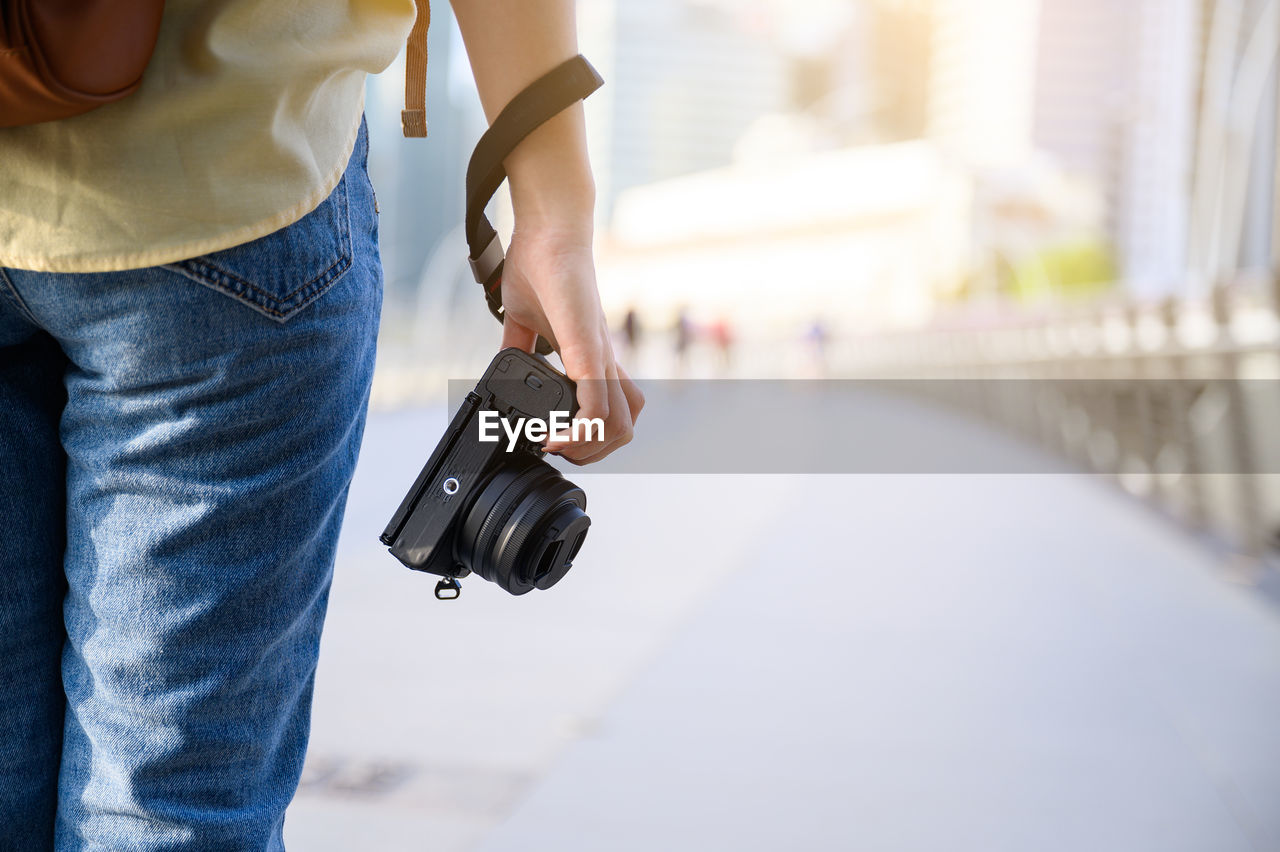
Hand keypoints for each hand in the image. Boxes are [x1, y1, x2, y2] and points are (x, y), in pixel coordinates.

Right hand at [498, 223, 643, 463]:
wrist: (549, 229)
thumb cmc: (540, 264)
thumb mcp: (524, 318)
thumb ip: (518, 346)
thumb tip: (501, 367)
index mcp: (592, 356)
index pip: (614, 408)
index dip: (590, 435)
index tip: (553, 440)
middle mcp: (603, 360)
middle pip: (626, 424)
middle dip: (593, 452)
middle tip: (558, 450)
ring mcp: (599, 356)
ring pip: (620, 424)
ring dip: (588, 449)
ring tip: (556, 447)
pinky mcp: (587, 349)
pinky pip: (596, 406)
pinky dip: (578, 433)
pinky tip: (552, 436)